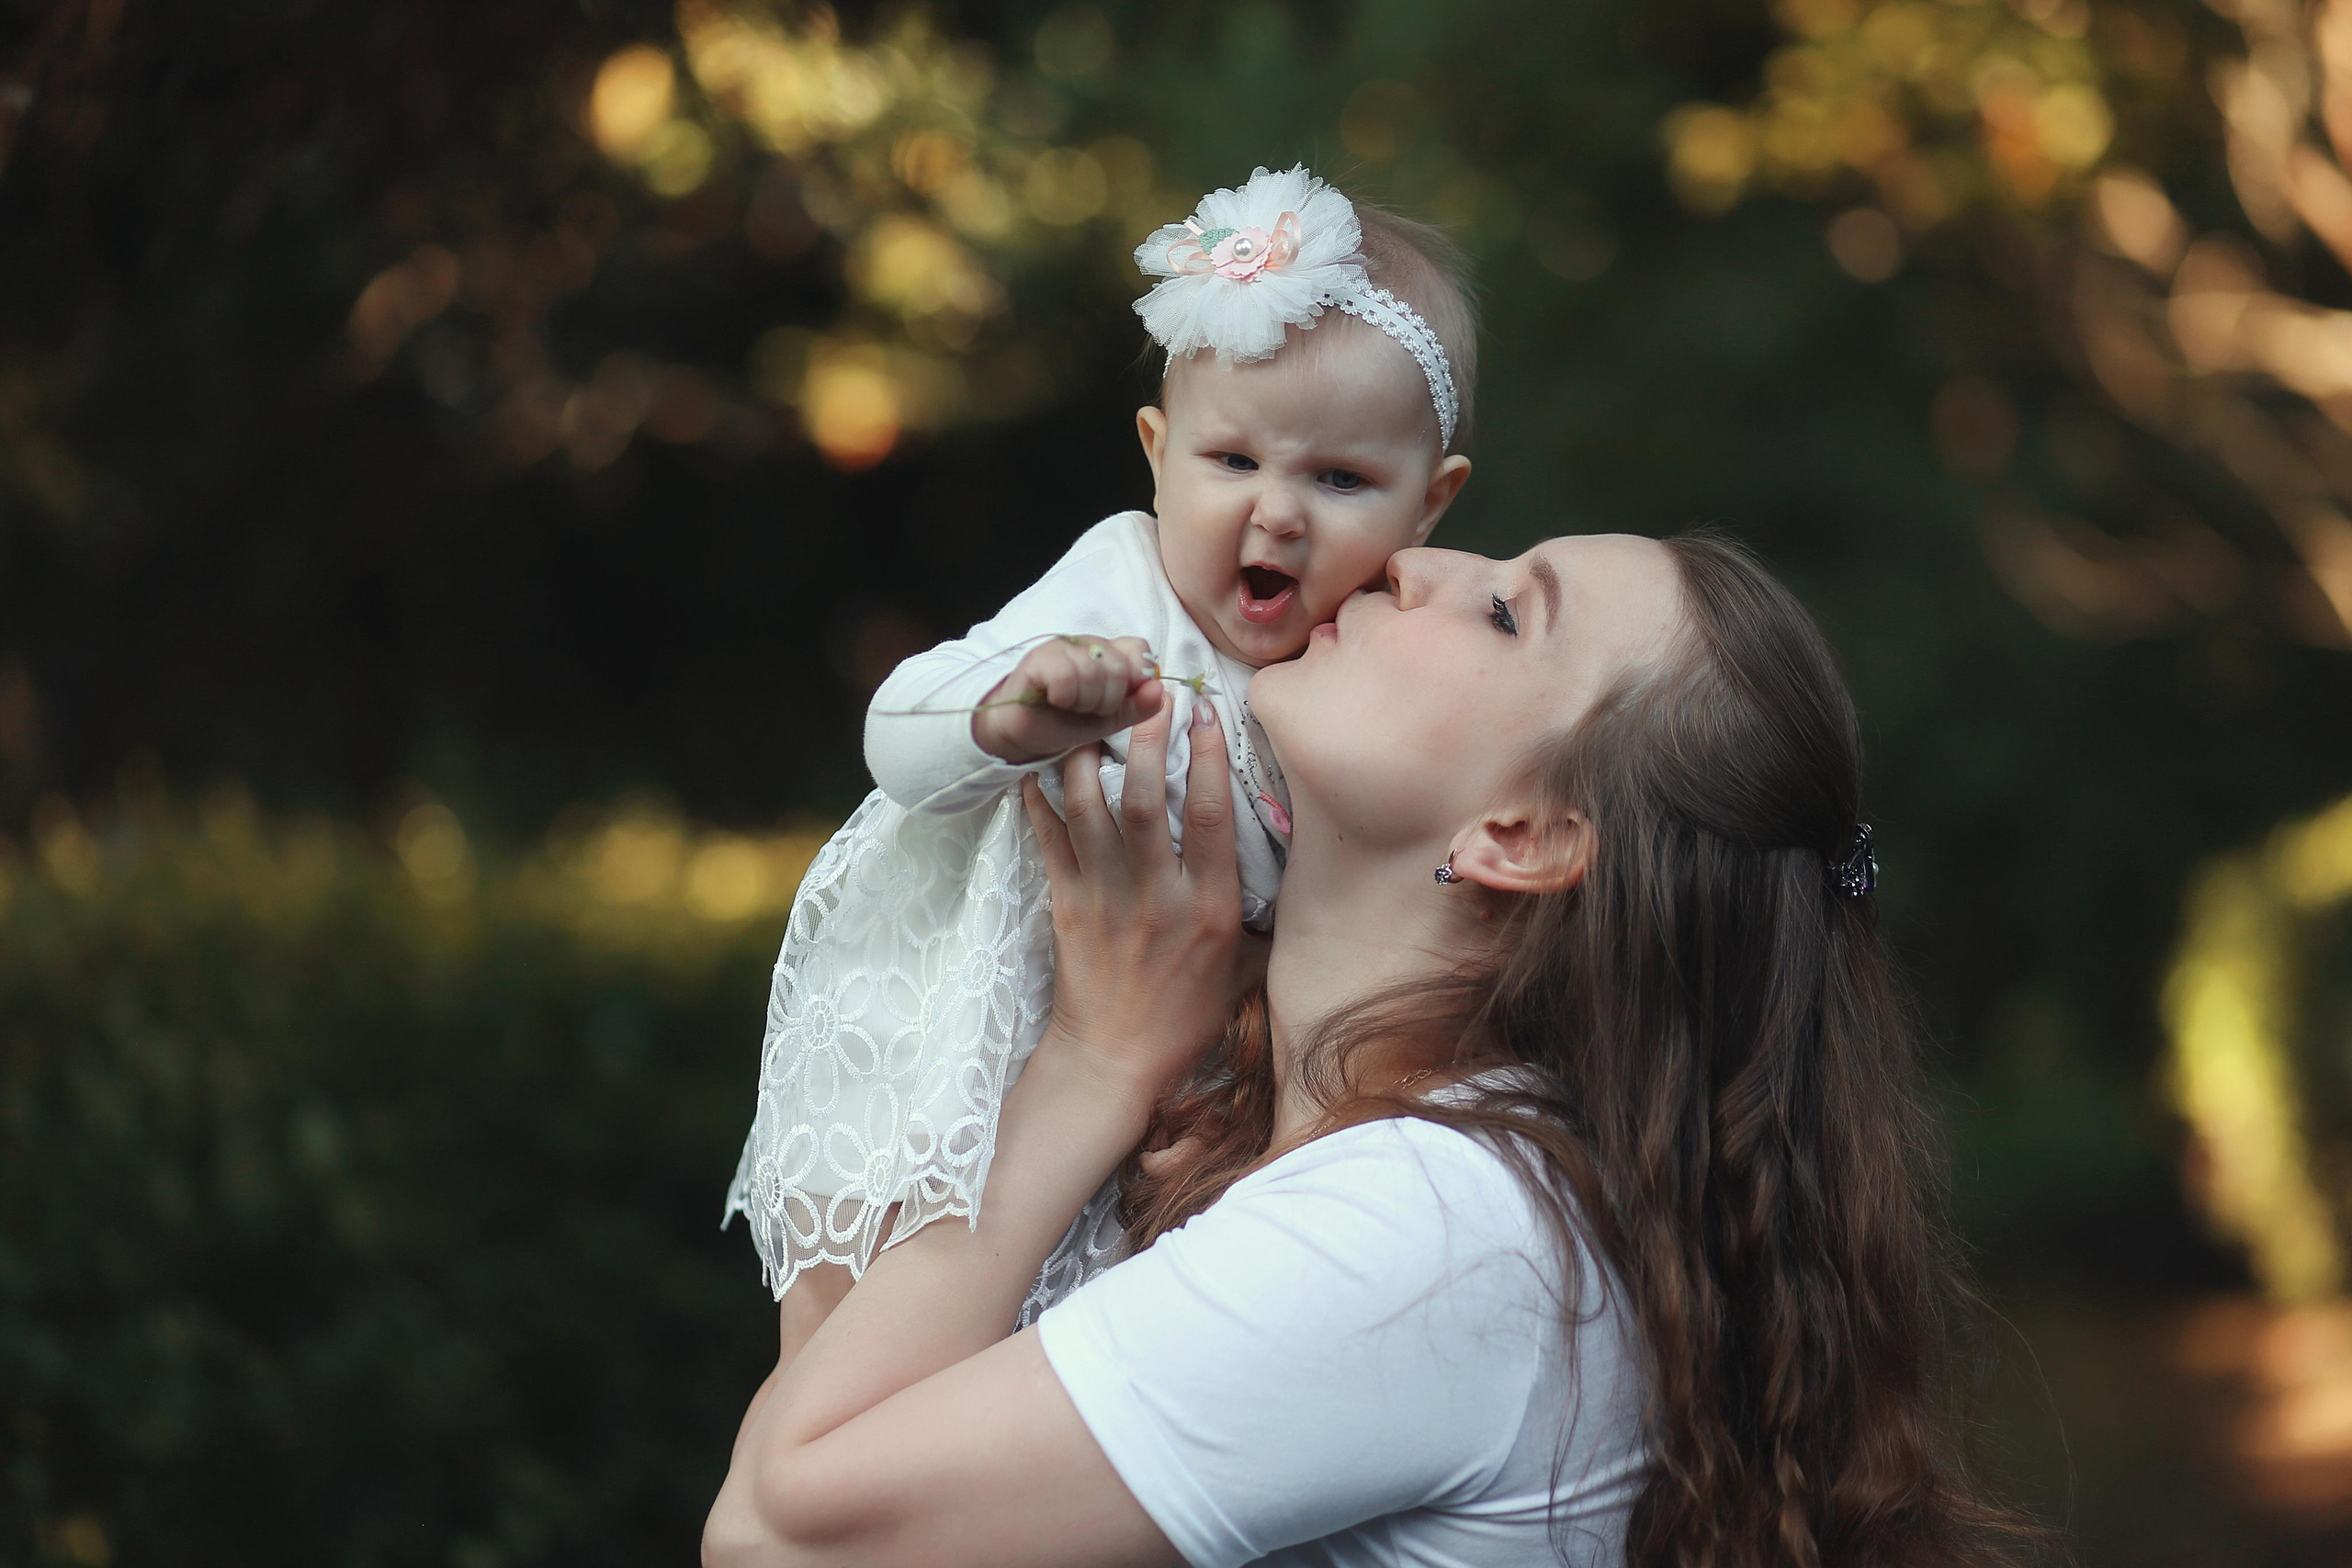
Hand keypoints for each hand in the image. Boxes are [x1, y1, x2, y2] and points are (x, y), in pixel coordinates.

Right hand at [973, 635, 1163, 764]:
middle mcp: (1089, 644)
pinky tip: (1053, 700)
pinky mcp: (1039, 658)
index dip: (1134, 680)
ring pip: (1095, 671)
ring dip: (1084, 701)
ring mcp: (1063, 646)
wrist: (1025, 733)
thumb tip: (1160, 689)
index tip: (1115, 701)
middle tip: (1086, 708)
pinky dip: (1064, 697)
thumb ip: (1139, 706)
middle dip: (1107, 699)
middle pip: (1120, 666)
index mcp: (1111, 653)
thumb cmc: (1067, 722)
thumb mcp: (1112, 719)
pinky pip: (1066, 675)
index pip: (1140, 650)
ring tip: (1069, 705)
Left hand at [1021, 698, 1240, 1106]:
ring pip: (1090, 811)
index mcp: (1208, 908)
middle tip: (1145, 694)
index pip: (1213, 817)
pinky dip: (1040, 800)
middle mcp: (1157, 896)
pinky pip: (1050, 841)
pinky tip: (1036, 767)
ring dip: (1087, 757)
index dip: (1209, 757)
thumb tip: (1284, 870)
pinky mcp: (1066, 907)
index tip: (1204, 712)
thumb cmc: (1184, 1017)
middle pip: (1147, 800)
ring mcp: (1106, 899)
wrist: (1114, 1062)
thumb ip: (1257, 915)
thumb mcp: (1239, 968)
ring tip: (1090, 717)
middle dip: (1146, 738)